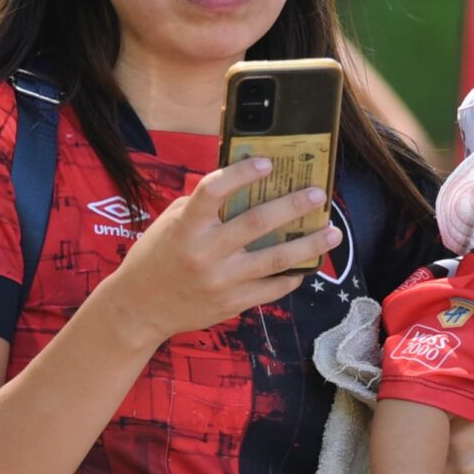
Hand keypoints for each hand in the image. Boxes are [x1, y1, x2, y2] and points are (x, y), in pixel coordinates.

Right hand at [100, 160, 342, 348]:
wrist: (139, 309)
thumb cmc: (155, 258)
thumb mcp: (170, 224)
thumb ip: (202, 207)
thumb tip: (244, 185)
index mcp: (186, 226)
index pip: (214, 190)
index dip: (242, 173)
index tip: (268, 163)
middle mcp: (205, 252)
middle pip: (258, 223)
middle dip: (294, 206)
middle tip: (318, 195)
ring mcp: (220, 281)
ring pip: (276, 259)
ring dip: (310, 244)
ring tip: (333, 232)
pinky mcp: (231, 303)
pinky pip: (272, 288)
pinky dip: (292, 275)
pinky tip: (306, 265)